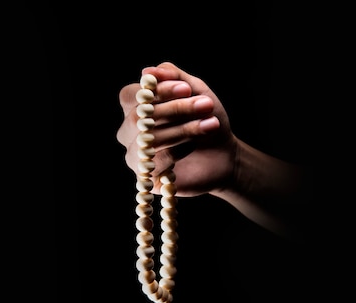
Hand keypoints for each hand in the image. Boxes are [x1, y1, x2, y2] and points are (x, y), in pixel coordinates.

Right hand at [116, 61, 238, 196]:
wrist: (225, 155)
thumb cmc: (207, 118)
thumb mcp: (197, 91)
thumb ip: (174, 76)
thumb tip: (147, 71)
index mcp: (137, 107)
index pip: (131, 95)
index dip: (157, 91)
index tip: (186, 89)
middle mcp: (130, 131)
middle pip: (139, 117)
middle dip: (175, 109)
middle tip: (206, 104)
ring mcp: (137, 156)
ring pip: (148, 140)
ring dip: (183, 129)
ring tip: (210, 124)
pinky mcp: (148, 178)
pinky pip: (157, 162)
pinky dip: (178, 151)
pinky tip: (194, 146)